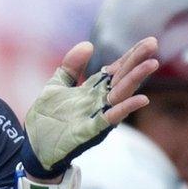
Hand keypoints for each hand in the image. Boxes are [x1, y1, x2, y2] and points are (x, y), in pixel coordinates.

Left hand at [21, 38, 157, 178]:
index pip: (116, 69)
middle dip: (137, 61)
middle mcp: (99, 101)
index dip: (131, 55)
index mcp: (92, 90)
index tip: (149, 41)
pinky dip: (126, 108)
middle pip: (122, 77)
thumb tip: (88, 45)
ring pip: (121, 94)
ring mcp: (97, 114)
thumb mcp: (56, 85)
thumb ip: (71, 66)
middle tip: (154, 43)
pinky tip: (143, 99)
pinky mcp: (91, 129)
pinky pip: (111, 117)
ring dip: (136, 79)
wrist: (33, 147)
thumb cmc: (46, 119)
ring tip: (152, 63)